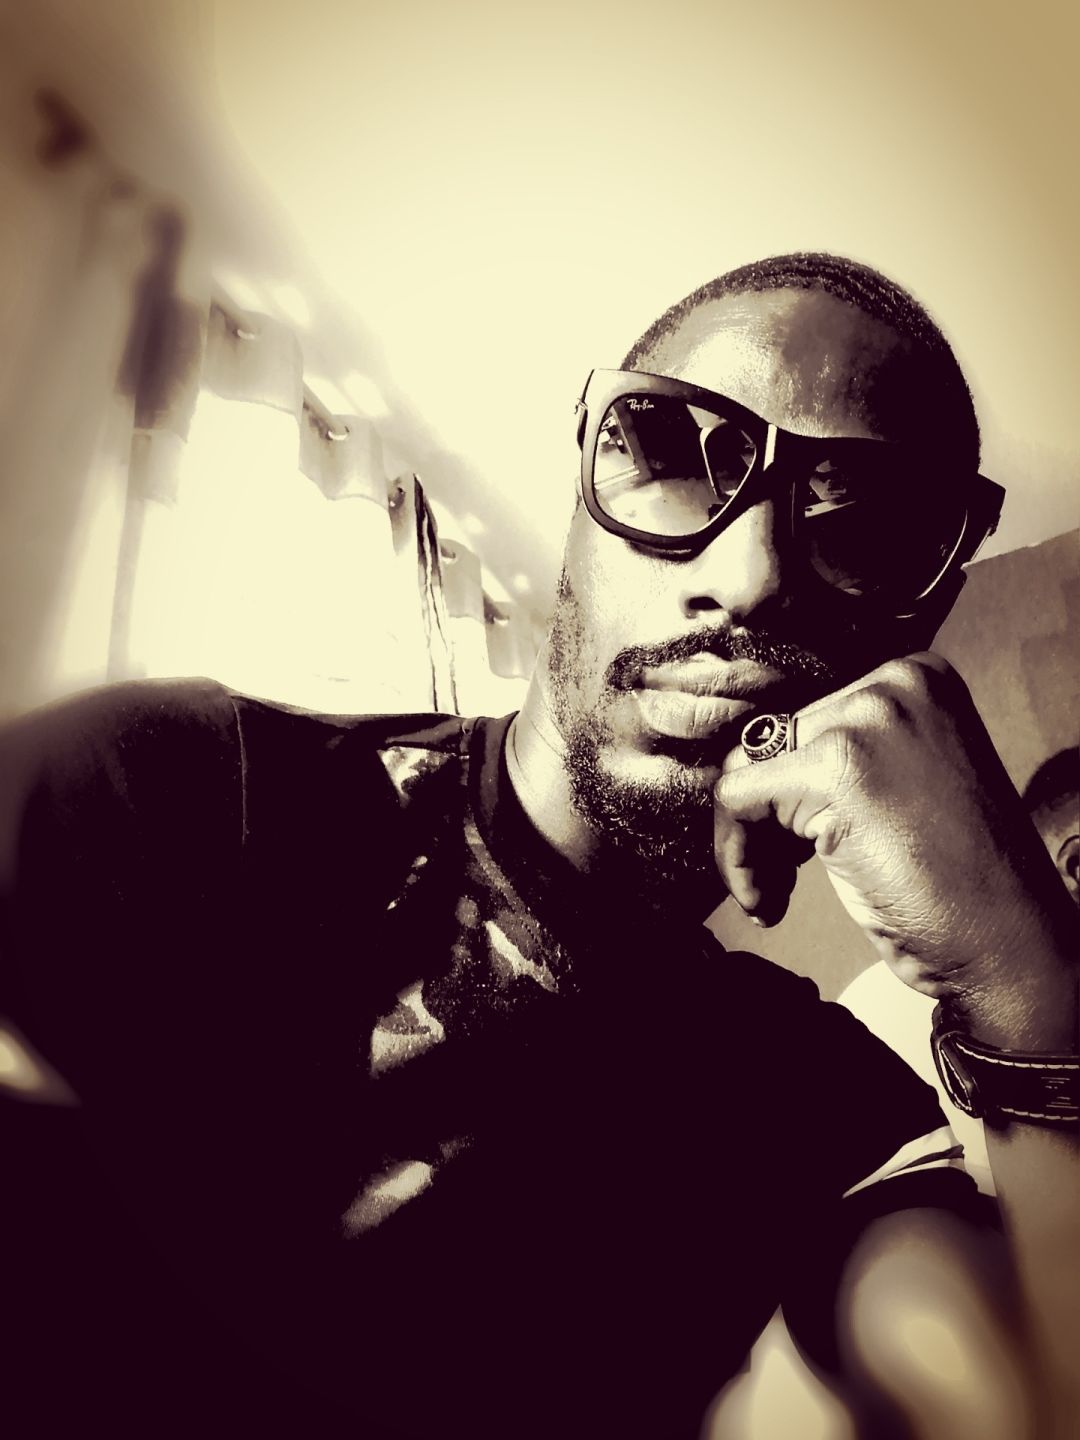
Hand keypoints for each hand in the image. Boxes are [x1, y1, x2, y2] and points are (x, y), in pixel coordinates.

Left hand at [713, 653, 1076, 1049]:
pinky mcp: (837, 767)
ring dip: (748, 842)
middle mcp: (893, 684)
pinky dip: (734, 854)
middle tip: (784, 879)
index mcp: (916, 678)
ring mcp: (866, 721)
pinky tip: (766, 900)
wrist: (1008, 943)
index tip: (798, 850)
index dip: (787, 792)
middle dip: (766, 818)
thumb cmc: (954, 883)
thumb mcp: (903, 785)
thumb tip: (747, 764)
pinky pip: (737, 798)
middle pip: (771, 742)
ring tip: (774, 893)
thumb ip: (843, 757)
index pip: (806, 721)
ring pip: (745, 768)